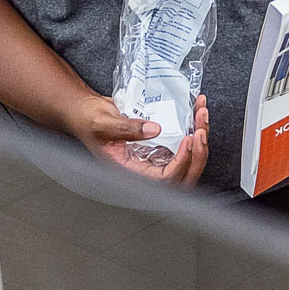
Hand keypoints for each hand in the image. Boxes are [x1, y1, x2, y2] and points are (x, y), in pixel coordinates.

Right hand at [72, 93, 210, 185]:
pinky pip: (185, 142)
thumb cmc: (87, 120)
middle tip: (201, 127)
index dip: (180, 163)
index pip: (163, 180)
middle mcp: (146, 167)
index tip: (187, 140)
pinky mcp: (161, 143)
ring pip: (189, 158)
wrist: (87, 110)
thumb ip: (128, 128)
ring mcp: (156, 156)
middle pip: (183, 174)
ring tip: (201, 112)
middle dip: (198, 152)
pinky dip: (195, 126)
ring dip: (200, 136)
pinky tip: (197, 108)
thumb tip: (155, 130)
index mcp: (130, 171)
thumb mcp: (104, 123)